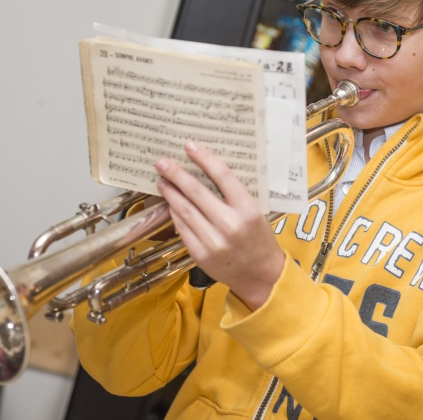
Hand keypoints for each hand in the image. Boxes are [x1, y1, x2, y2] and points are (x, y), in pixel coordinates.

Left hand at [155, 141, 284, 310]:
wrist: (260, 276)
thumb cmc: (259, 240)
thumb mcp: (256, 212)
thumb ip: (234, 194)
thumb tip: (207, 171)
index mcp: (247, 209)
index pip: (222, 176)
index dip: (204, 158)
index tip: (190, 146)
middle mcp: (229, 224)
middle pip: (196, 192)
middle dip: (176, 174)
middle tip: (163, 162)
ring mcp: (212, 241)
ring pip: (184, 210)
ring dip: (170, 193)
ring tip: (162, 180)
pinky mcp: (200, 253)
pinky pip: (182, 228)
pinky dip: (174, 213)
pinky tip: (170, 203)